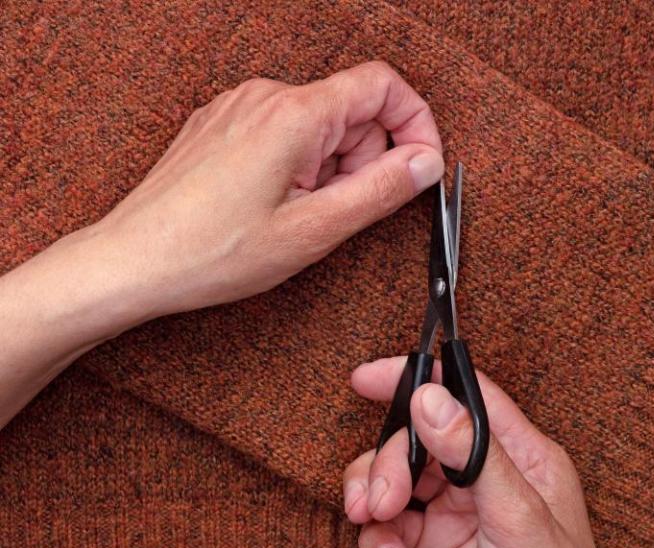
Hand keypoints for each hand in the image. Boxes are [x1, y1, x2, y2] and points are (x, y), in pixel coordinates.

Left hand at [0, 61, 442, 427]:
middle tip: (341, 211)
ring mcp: (240, 107)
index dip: (416, 123)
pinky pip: (285, 132)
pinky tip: (273, 206)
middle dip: (365, 160)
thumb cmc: (213, 250)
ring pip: (319, 125)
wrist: (134, 261)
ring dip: (330, 168)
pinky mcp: (223, 125)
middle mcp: (266, 96)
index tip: (420, 165)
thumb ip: (380, 190)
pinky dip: (299, 166)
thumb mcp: (315, 229)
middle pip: (351, 110)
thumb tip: (425, 164)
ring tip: (299, 215)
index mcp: (295, 114)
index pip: (382, 85)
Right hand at [343, 357, 603, 547]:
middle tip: (378, 498)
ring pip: (395, 481)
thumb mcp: (519, 517)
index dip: (416, 379)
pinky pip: (389, 530)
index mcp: (520, 455)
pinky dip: (379, 544)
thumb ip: (475, 456)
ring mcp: (456, 515)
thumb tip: (431, 396)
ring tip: (374, 523)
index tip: (365, 378)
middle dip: (387, 462)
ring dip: (373, 498)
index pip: (465, 395)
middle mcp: (484, 478)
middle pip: (419, 440)